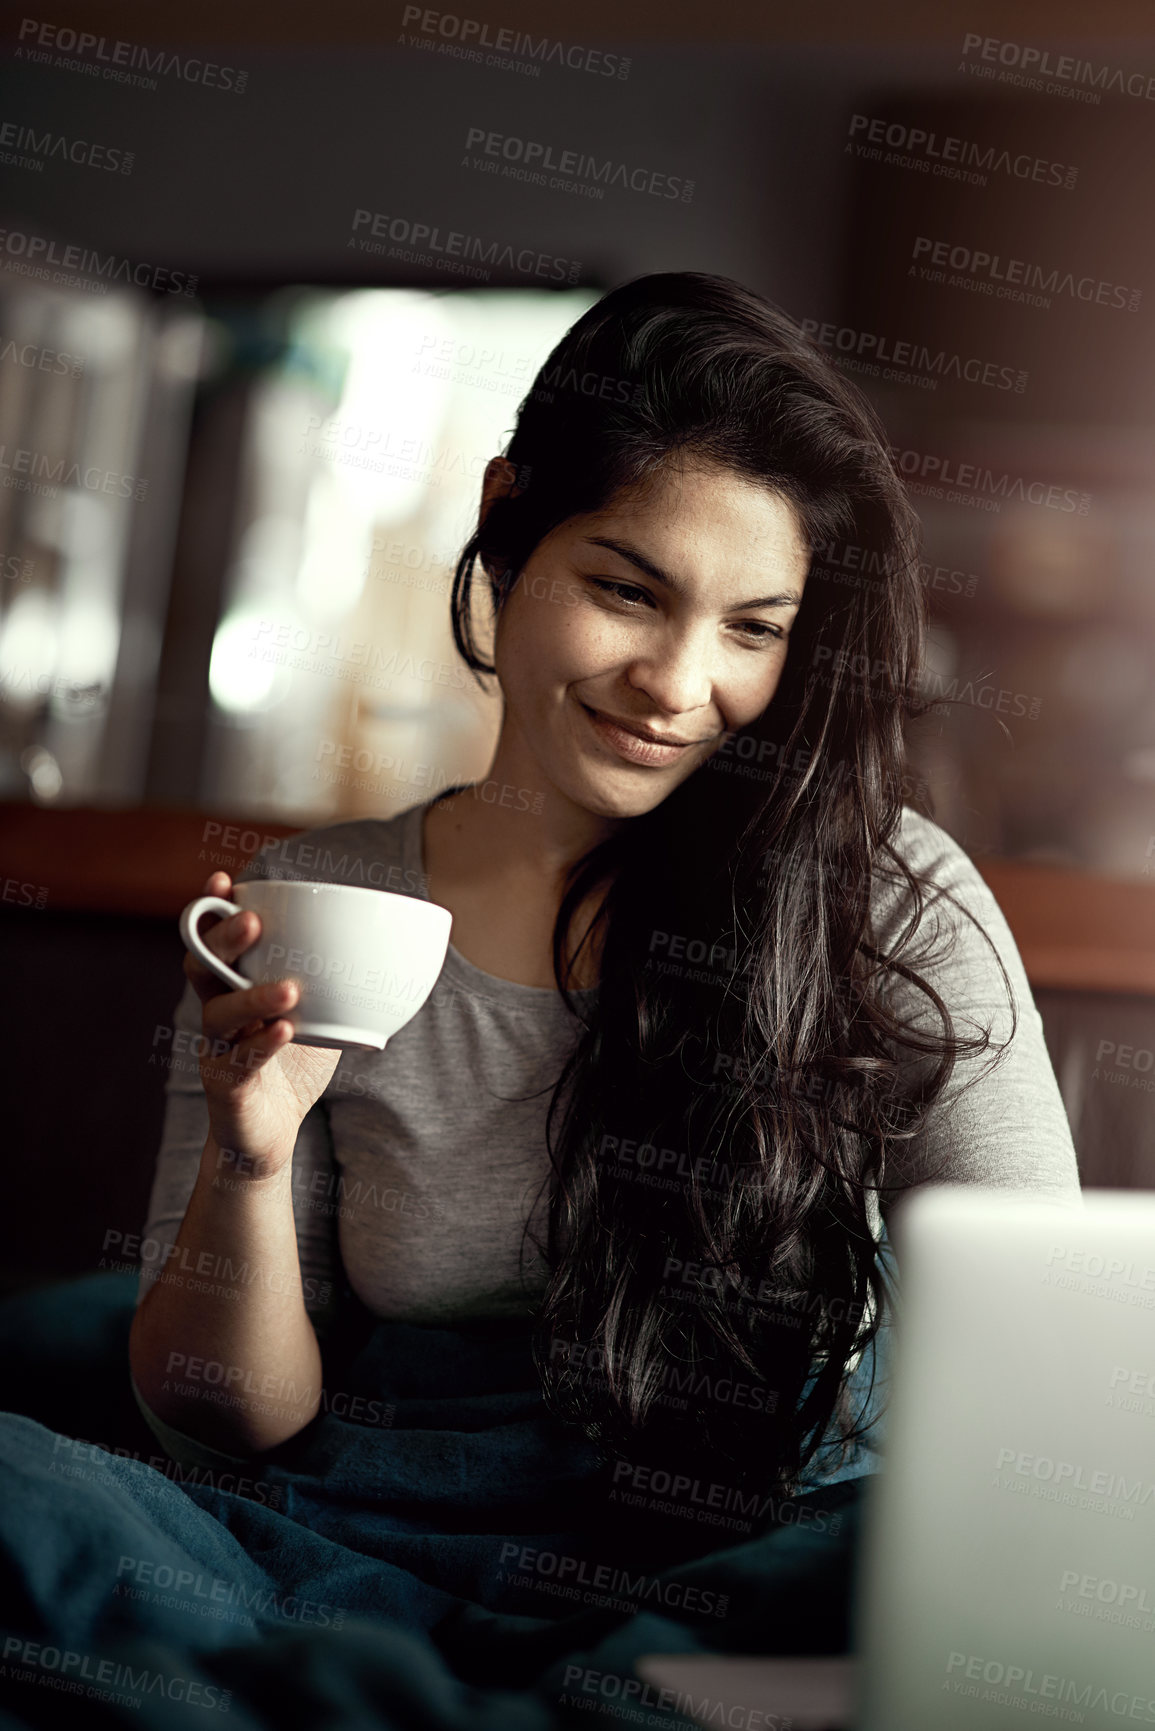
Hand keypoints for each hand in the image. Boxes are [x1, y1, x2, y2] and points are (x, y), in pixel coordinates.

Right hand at [183, 871, 340, 1176]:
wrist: (268, 1134)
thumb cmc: (292, 1066)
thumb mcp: (321, 1014)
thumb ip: (339, 982)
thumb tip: (394, 946)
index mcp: (234, 985)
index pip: (215, 940)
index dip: (213, 909)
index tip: (224, 879)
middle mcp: (217, 1010)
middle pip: (204, 965)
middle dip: (225, 939)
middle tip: (254, 922)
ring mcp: (216, 1048)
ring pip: (218, 1014)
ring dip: (252, 997)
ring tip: (290, 988)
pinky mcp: (225, 1085)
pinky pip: (239, 1060)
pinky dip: (263, 1043)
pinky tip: (286, 1030)